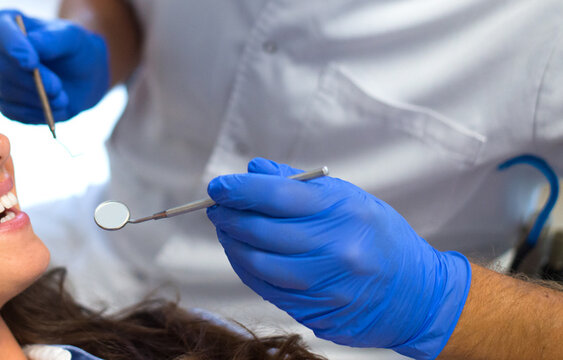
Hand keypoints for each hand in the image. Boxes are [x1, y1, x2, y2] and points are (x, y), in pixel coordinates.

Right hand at [0, 9, 108, 123]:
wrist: (82, 76)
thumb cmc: (73, 49)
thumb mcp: (70, 38)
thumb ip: (51, 40)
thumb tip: (31, 44)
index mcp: (5, 23)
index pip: (1, 34)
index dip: (14, 49)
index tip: (32, 63)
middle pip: (0, 67)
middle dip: (30, 80)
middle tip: (57, 87)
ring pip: (5, 91)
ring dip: (35, 98)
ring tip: (63, 98)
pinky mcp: (4, 103)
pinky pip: (13, 112)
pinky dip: (35, 113)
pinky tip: (54, 108)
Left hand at [206, 158, 471, 359]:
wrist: (418, 295)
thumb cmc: (378, 237)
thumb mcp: (350, 199)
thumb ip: (299, 185)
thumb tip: (254, 170)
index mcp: (342, 212)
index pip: (278, 195)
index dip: (240, 190)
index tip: (218, 186)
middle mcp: (334, 249)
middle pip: (261, 230)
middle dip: (230, 216)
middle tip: (216, 207)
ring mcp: (324, 284)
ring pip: (257, 263)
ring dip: (233, 244)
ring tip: (227, 230)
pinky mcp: (315, 311)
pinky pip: (266, 288)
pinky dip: (247, 269)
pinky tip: (243, 255)